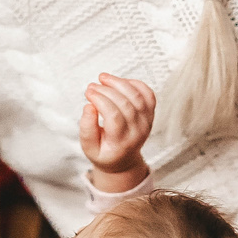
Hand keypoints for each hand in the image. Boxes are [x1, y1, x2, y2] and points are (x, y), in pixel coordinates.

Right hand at [80, 73, 154, 190]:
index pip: (114, 117)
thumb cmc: (104, 152)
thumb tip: (89, 107)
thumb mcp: (89, 148)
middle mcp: (138, 132)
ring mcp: (146, 122)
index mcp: (122, 143)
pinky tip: (119, 82)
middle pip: (125, 104)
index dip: (100, 101)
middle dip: (106, 90)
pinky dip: (135, 83)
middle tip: (91, 86)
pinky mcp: (150, 113)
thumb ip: (86, 129)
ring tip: (103, 78)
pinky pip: (148, 94)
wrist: (122, 159)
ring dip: (119, 83)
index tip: (88, 93)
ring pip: (137, 96)